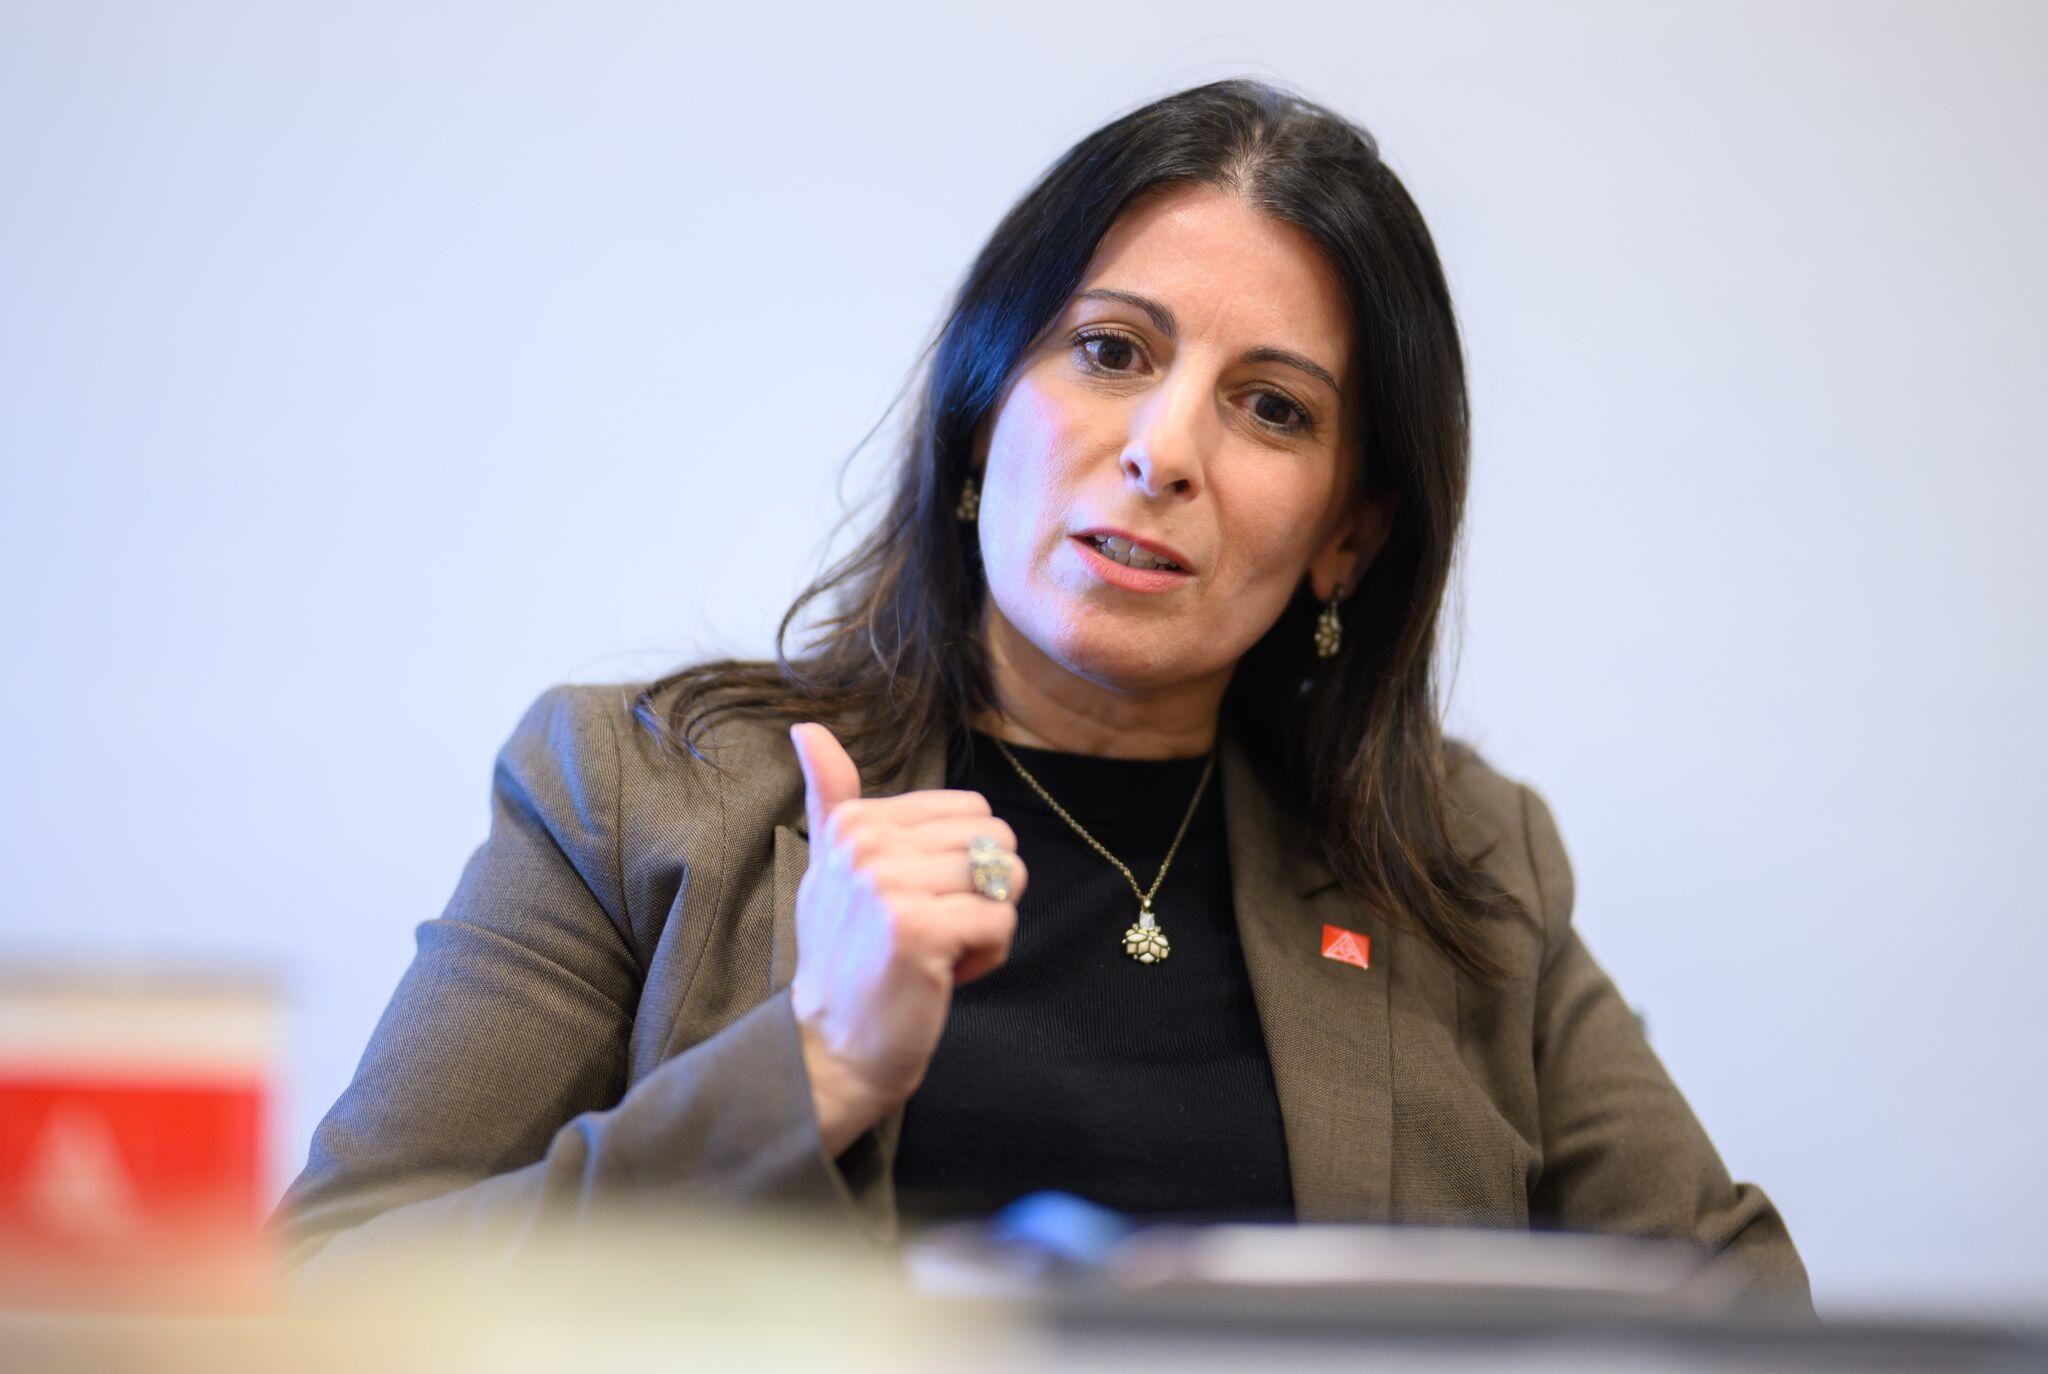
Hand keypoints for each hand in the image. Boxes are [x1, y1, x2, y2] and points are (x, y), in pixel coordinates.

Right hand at [786, 721, 1025, 1156]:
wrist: (832, 1046)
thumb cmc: (845, 956)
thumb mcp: (830, 868)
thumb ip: (831, 798)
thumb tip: (806, 727)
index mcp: (854, 821)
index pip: (971, 811)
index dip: (960, 865)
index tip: (913, 903)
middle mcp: (866, 845)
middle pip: (997, 841)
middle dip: (982, 892)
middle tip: (930, 931)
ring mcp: (890, 887)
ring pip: (1006, 879)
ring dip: (986, 926)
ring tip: (937, 951)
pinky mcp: (919, 931)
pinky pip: (1002, 921)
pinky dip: (988, 958)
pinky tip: (943, 976)